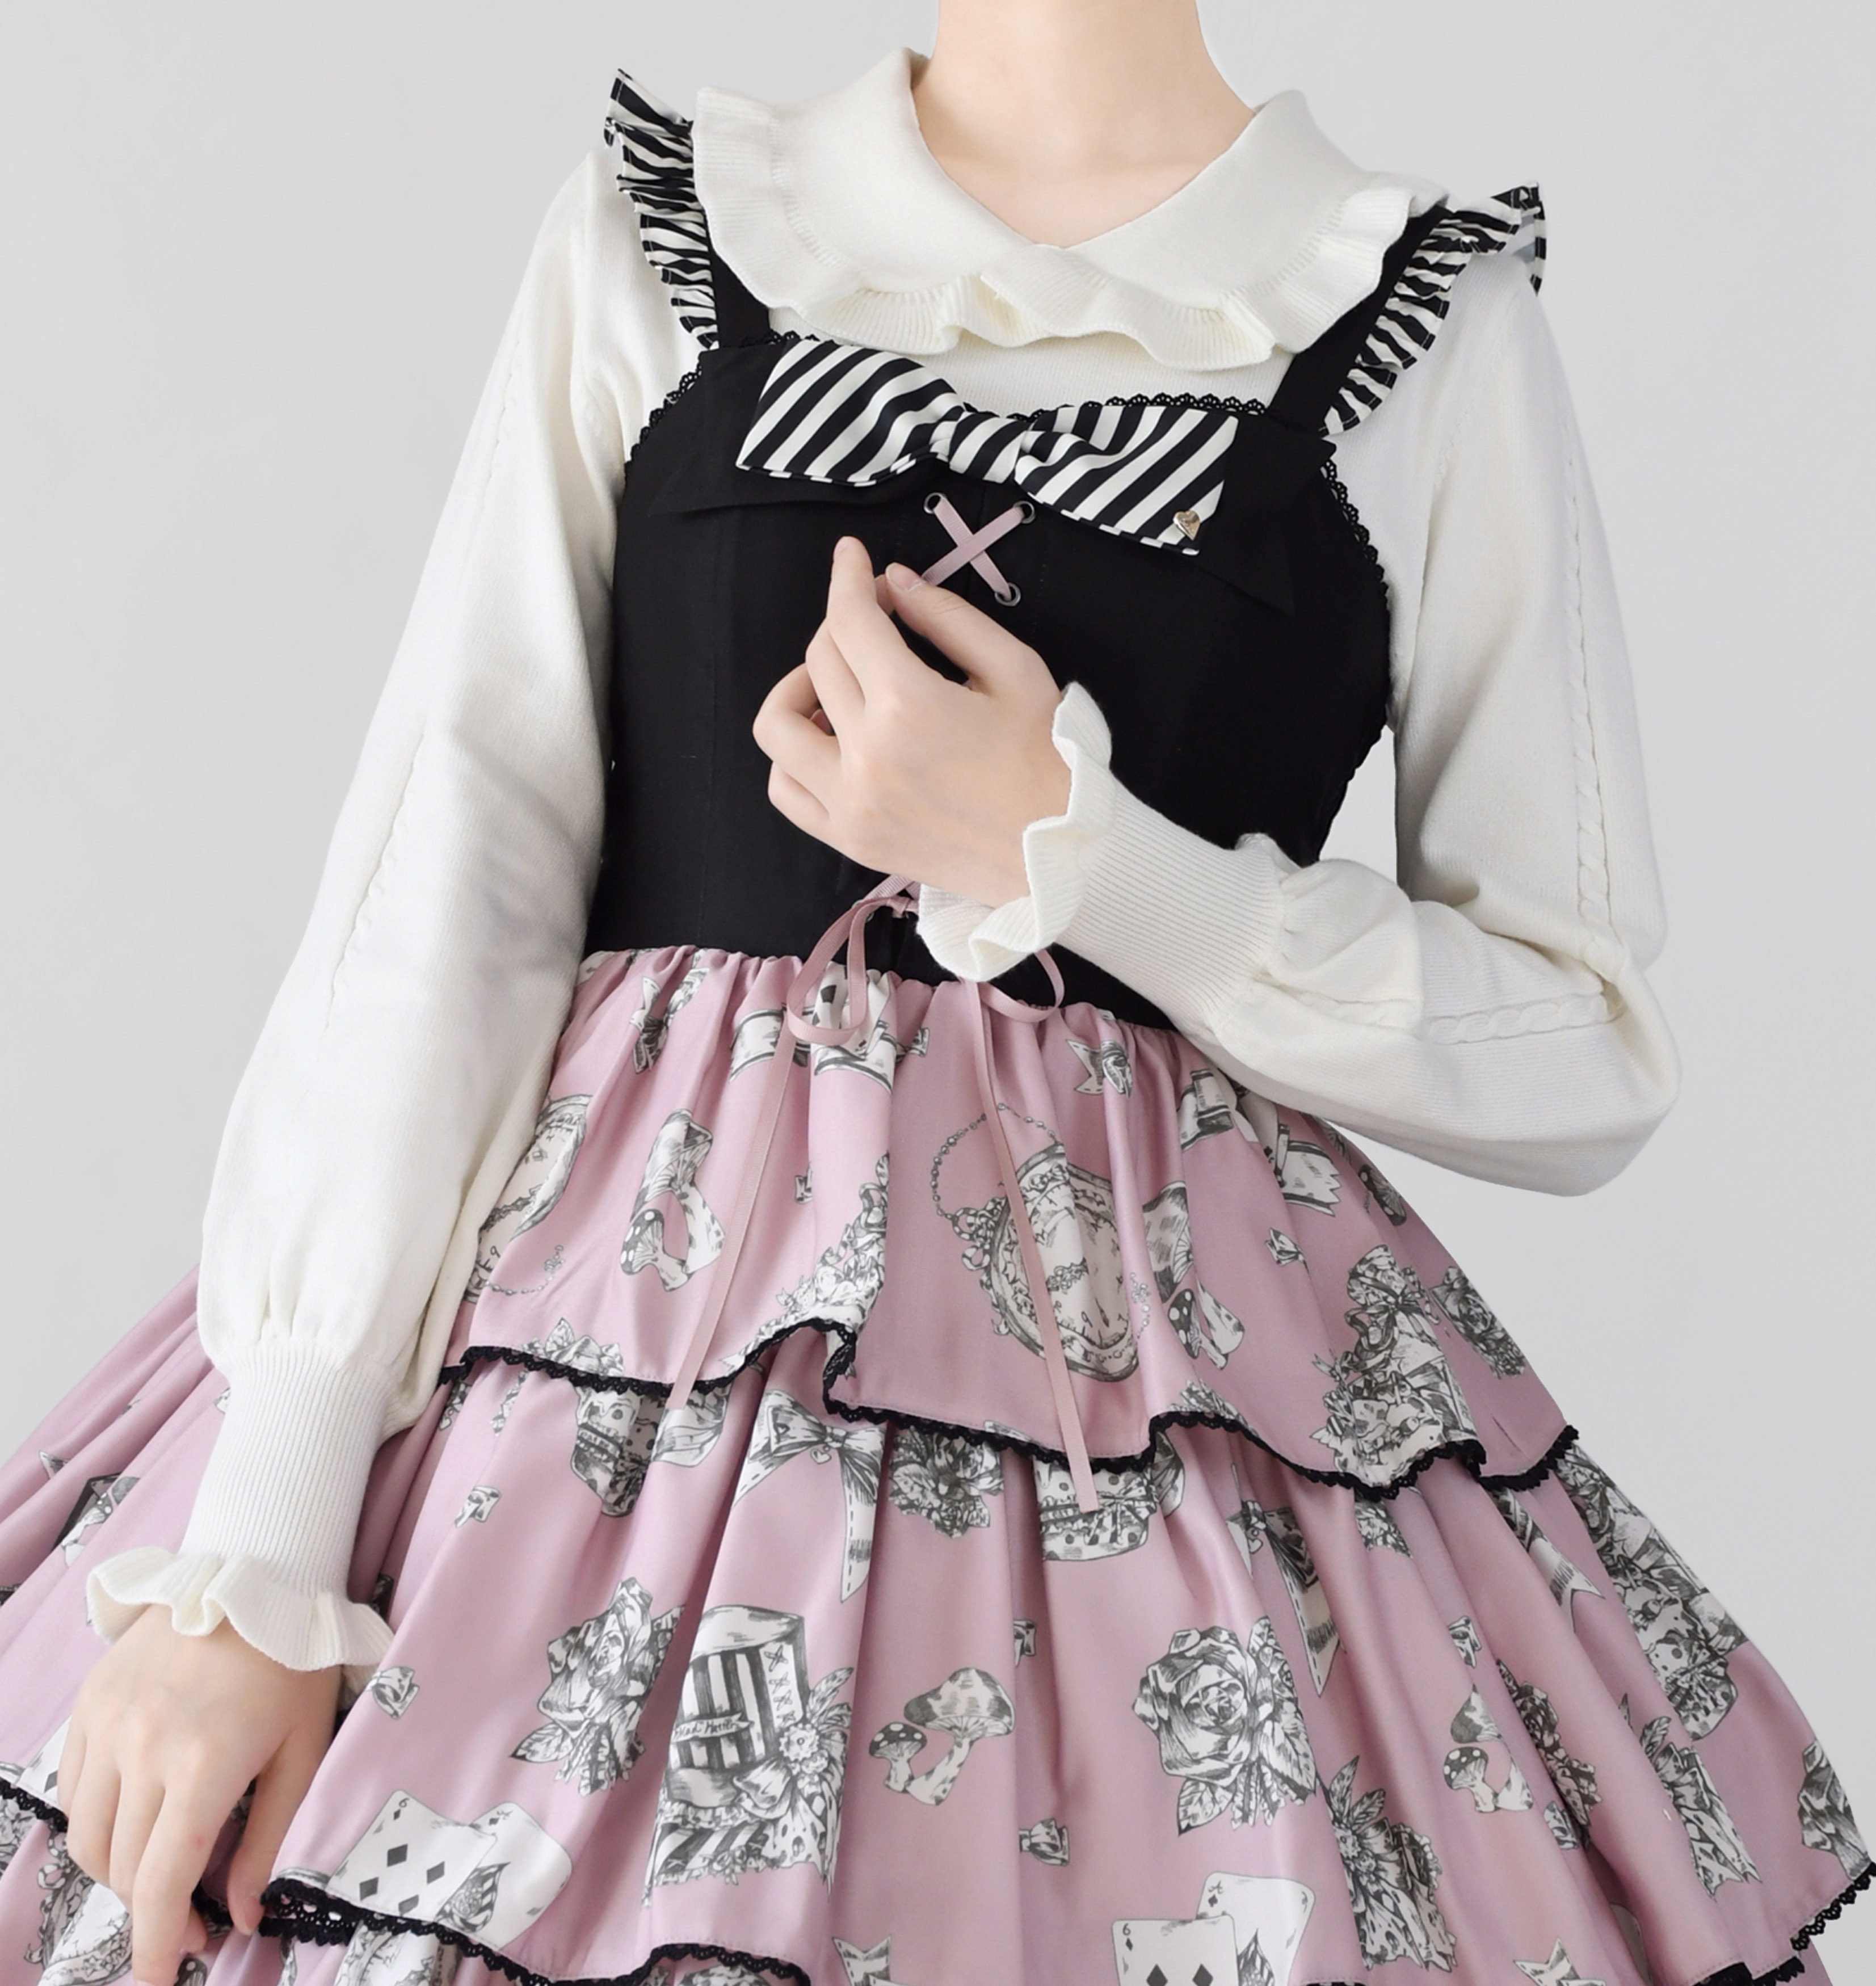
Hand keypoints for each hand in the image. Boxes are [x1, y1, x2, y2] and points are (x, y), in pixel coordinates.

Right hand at [60, 1606, 341, 1984]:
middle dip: (154, 1913)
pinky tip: (137, 1818)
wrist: (258, 1572)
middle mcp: (143, 1747)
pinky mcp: (91, 1702)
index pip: (161, 1883)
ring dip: (121, 1873)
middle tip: (194, 1922)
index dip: (158, 1945)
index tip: (163, 1979)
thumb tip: (244, 1913)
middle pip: (126, 1869)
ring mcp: (108, 1723)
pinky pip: (75, 1790)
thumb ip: (269, 1837)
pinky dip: (98, 1820)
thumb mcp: (302, 1751)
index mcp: (203, 1764)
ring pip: (89, 1837)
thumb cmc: (292, 1664)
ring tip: (164, 1872)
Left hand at [753, 537, 1072, 906]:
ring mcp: (850, 802)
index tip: (852, 557)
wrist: (1059, 854)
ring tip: (835, 684)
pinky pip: (786, 789)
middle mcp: (867, 754)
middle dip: (843, 621)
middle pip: (819, 661)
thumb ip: (949, 618)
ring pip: (778, 725)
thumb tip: (897, 583)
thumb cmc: (1047, 762)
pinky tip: (828, 739)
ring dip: (797, 688)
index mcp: (910, 705)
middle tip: (876, 619)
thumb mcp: (1015, 671)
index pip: (850, 619)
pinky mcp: (849, 838)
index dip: (847, 576)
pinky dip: (791, 756)